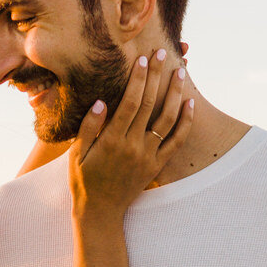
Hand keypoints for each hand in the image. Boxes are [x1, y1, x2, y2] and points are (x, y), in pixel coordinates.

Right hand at [68, 48, 194, 218]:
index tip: (141, 60)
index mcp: (112, 141)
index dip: (137, 80)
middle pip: (149, 105)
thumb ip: (88, 128)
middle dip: (155, 77)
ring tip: (180, 72)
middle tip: (160, 54)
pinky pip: (176, 142)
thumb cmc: (83, 182)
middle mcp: (133, 147)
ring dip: (175, 94)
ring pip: (167, 120)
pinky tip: (190, 104)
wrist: (101, 212)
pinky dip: (185, 123)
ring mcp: (148, 157)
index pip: (129, 103)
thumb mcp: (77, 155)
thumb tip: (101, 101)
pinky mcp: (157, 166)